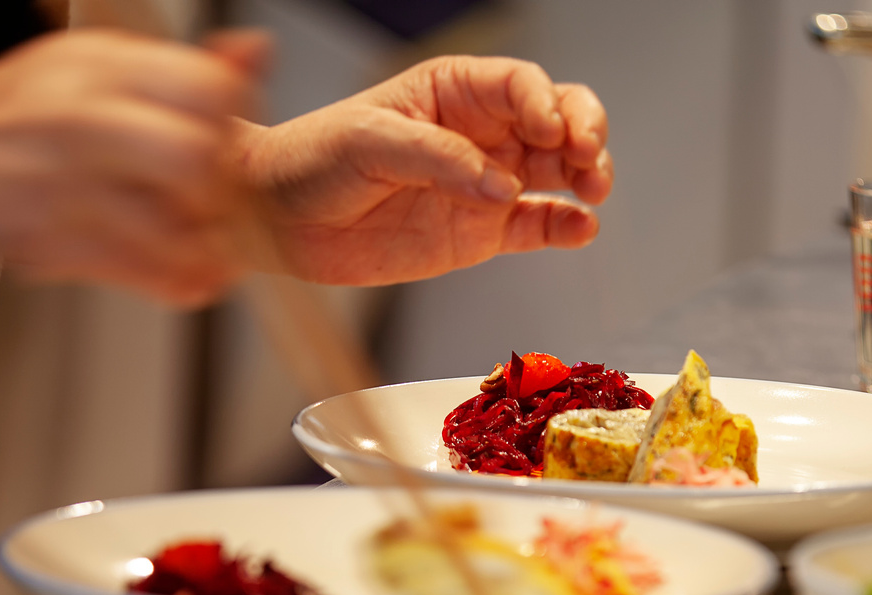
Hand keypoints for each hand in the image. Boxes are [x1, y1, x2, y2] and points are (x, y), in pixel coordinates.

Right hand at [0, 29, 266, 304]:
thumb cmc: (19, 117)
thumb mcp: (95, 69)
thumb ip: (179, 71)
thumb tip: (257, 52)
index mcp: (99, 64)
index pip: (208, 86)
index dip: (233, 125)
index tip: (227, 147)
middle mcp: (80, 115)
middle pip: (196, 157)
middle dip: (221, 191)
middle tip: (217, 204)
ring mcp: (62, 181)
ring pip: (175, 226)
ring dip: (204, 246)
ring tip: (203, 245)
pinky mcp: (50, 240)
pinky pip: (143, 273)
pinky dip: (177, 281)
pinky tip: (186, 276)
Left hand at [239, 55, 611, 285]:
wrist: (279, 222)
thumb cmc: (311, 160)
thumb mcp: (366, 141)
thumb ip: (436, 158)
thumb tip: (499, 184)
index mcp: (451, 92)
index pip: (519, 85)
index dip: (546, 103)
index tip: (550, 130)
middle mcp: (479, 133)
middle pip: (555, 120)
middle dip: (582, 132)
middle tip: (587, 159)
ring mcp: (485, 184)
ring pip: (557, 171)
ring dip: (585, 177)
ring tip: (592, 192)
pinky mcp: (482, 233)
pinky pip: (538, 226)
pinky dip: (565, 227)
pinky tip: (580, 229)